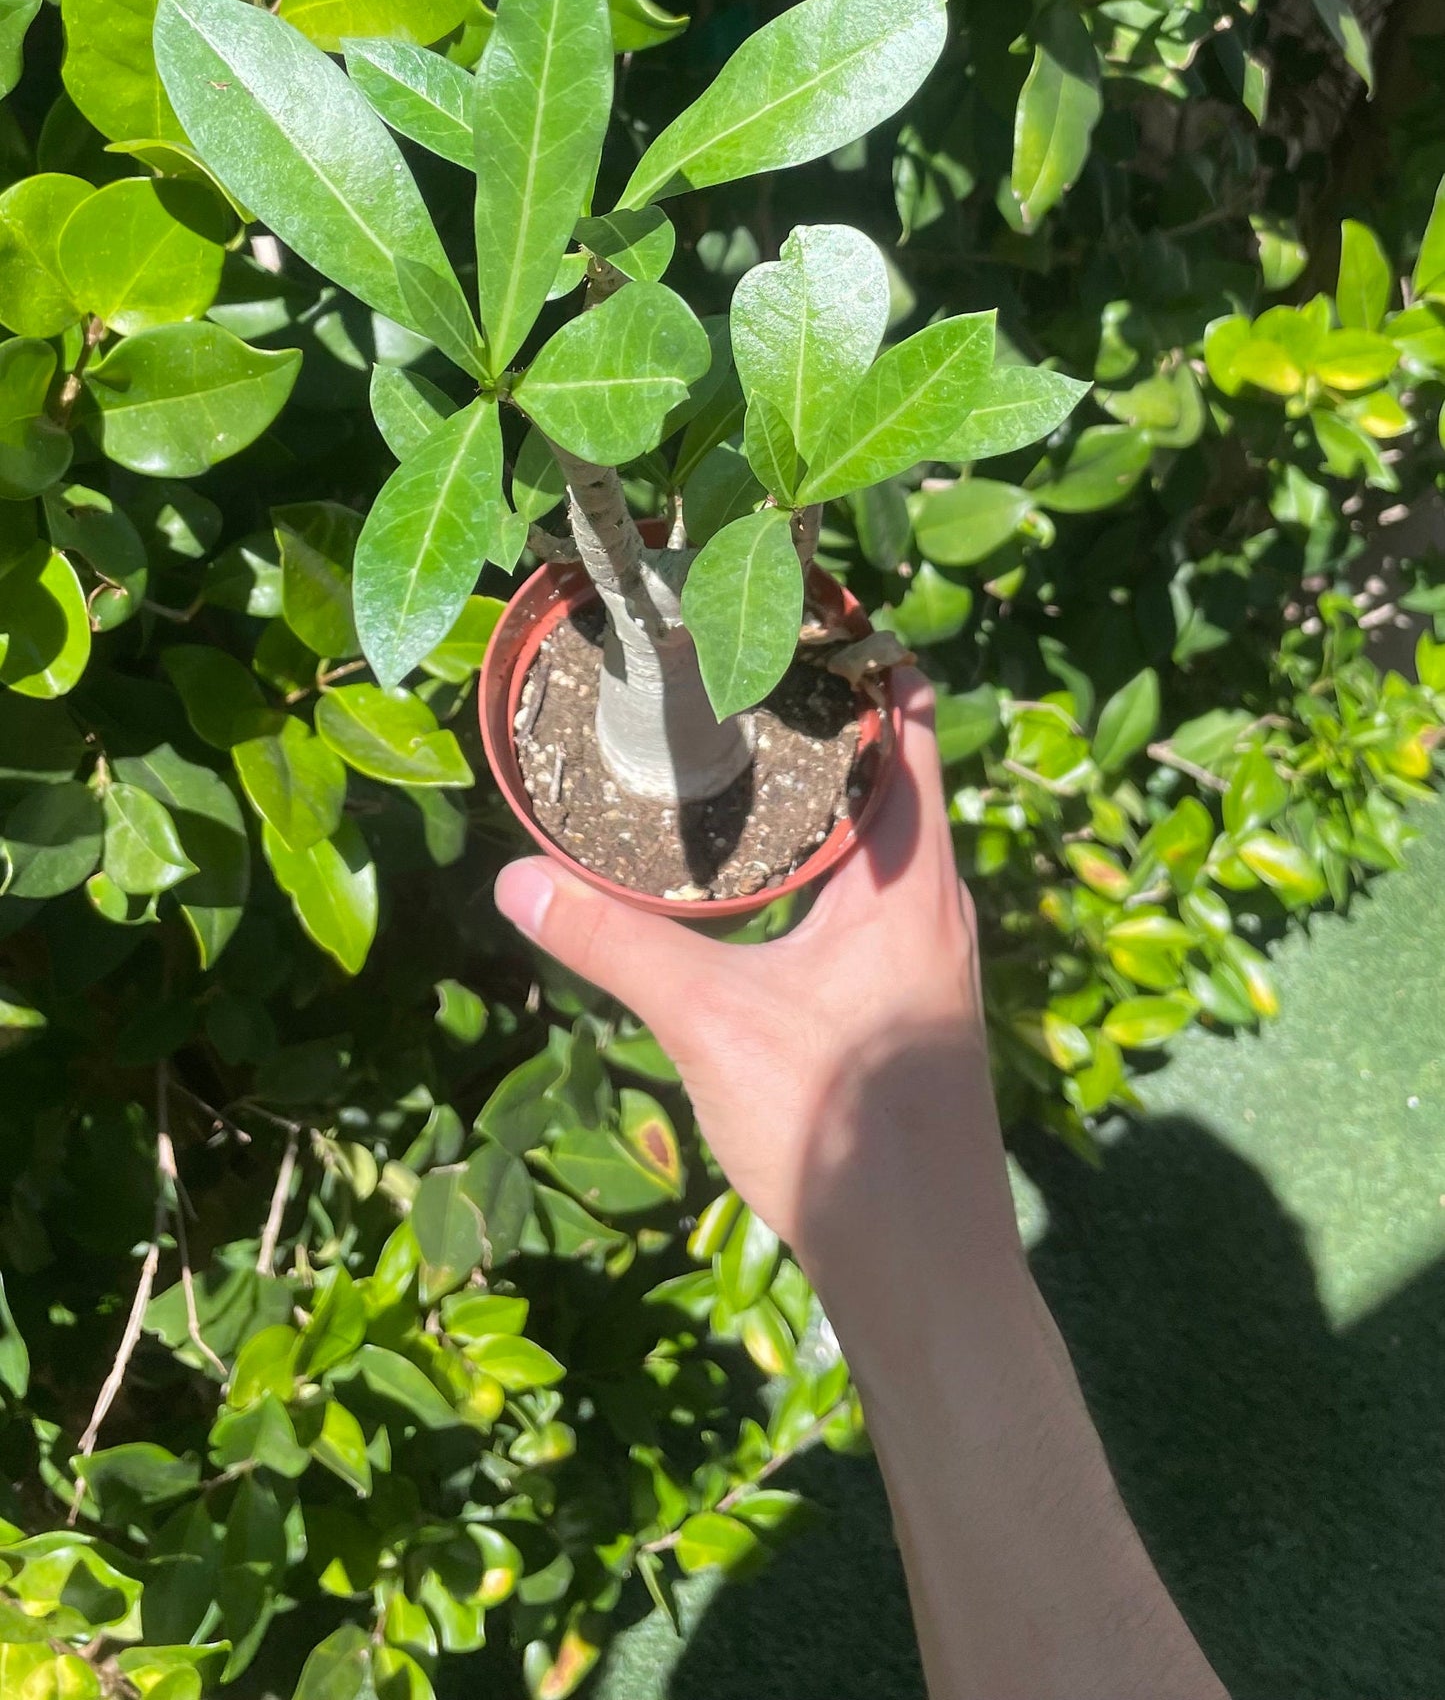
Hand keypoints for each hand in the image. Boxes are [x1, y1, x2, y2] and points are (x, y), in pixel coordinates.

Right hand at [493, 671, 1018, 1274]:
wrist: (925, 1268)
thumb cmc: (840, 1129)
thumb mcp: (710, 1023)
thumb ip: (616, 944)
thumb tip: (516, 879)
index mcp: (911, 876)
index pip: (909, 721)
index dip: (860, 657)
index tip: (787, 610)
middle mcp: (935, 901)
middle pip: (889, 770)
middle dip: (817, 718)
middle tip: (726, 668)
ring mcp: (928, 957)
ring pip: (876, 837)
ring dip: (816, 793)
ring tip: (727, 750)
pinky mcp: (907, 1006)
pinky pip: (866, 893)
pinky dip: (815, 859)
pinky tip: (750, 879)